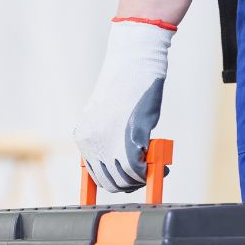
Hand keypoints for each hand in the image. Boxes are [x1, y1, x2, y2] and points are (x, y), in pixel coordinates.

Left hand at [73, 19, 174, 192]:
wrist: (134, 61)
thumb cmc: (125, 85)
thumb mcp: (107, 117)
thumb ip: (109, 140)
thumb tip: (125, 164)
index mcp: (83, 136)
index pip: (95, 175)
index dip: (116, 181)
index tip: (130, 179)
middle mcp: (91, 143)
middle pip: (109, 182)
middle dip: (130, 184)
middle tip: (146, 176)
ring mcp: (108, 143)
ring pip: (125, 179)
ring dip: (143, 178)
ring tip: (157, 168)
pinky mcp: (127, 139)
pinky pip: (137, 169)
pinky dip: (152, 172)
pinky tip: (161, 166)